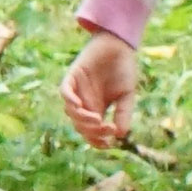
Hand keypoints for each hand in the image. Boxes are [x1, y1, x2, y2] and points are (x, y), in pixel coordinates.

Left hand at [59, 31, 134, 152]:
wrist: (119, 45)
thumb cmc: (123, 69)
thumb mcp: (127, 95)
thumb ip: (123, 113)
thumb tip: (120, 135)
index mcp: (97, 109)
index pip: (91, 131)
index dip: (97, 141)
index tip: (108, 144)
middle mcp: (85, 102)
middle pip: (80, 125)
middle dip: (92, 131)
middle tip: (107, 128)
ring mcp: (77, 90)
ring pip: (71, 111)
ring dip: (82, 119)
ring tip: (97, 119)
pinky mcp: (72, 76)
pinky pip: (65, 91)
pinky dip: (69, 100)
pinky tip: (79, 106)